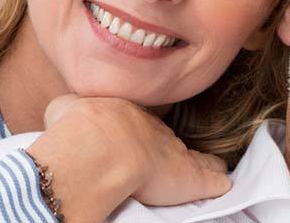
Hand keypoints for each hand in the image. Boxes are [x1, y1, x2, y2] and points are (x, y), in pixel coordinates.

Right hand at [26, 94, 231, 221]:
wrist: (99, 147)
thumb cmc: (78, 128)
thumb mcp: (66, 107)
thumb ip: (70, 108)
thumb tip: (65, 108)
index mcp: (126, 115)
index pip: (139, 124)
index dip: (140, 134)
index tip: (141, 140)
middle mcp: (155, 131)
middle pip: (169, 139)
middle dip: (170, 147)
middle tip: (172, 157)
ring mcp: (176, 153)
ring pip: (194, 156)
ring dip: (200, 162)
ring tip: (209, 166)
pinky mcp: (192, 177)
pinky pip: (212, 178)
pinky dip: (217, 180)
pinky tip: (224, 182)